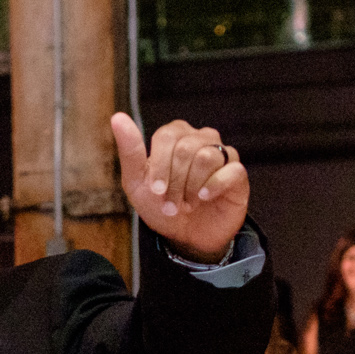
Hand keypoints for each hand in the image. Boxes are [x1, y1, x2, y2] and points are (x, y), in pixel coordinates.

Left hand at [112, 114, 248, 259]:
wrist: (185, 236)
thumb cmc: (161, 205)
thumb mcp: (137, 182)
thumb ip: (130, 150)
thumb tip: (118, 117)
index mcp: (175, 135)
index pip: (167, 136)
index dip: (160, 165)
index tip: (156, 190)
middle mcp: (200, 138)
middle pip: (186, 148)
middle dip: (174, 182)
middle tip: (172, 204)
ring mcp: (222, 154)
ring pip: (207, 157)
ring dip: (192, 188)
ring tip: (187, 204)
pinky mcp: (237, 173)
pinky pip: (231, 170)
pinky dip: (214, 186)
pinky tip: (204, 197)